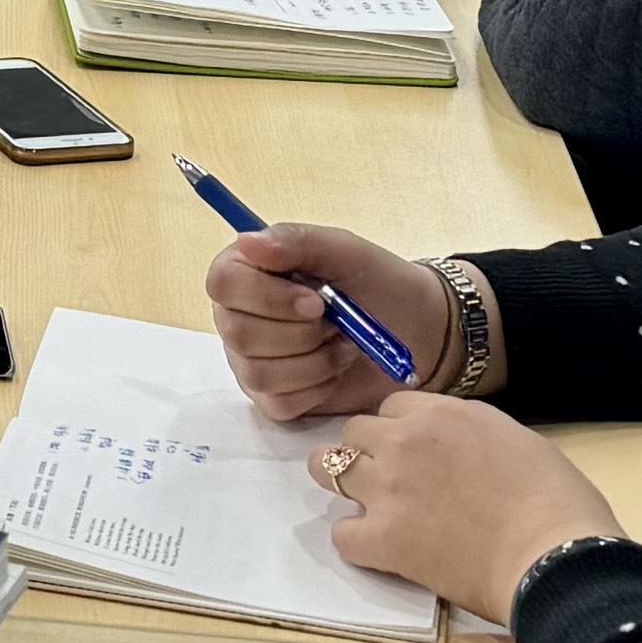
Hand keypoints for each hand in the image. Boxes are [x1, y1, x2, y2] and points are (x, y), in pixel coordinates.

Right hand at [201, 219, 454, 422]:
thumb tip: (247, 242)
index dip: (265, 297)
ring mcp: (252, 360)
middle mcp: (240, 315)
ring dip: (314, 360)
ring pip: (260, 372)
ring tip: (341, 343)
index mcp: (249, 270)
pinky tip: (336, 369)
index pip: (223, 283)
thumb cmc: (382, 286)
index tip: (315, 301)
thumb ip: (298, 240)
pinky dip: (318, 387)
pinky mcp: (273, 398)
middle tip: (336, 323)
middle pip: (238, 333)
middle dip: (299, 333)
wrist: (419, 333)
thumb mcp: (347, 251)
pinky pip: (280, 402)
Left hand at [294, 396, 624, 627]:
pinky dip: (357, 543)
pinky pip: (341, 534)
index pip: (393, 406)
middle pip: (355, 432)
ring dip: (343, 484)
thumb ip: (474, 435)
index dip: (401, 430)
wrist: (556, 557)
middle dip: (367, 452)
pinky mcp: (383, 538)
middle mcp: (405, 441)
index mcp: (443, 412)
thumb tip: (460, 448)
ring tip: (367, 506)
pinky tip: (381, 551)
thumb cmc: (558, 501)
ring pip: (327, 468)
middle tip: (390, 480)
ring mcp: (388, 488)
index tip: (415, 453)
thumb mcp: (519, 440)